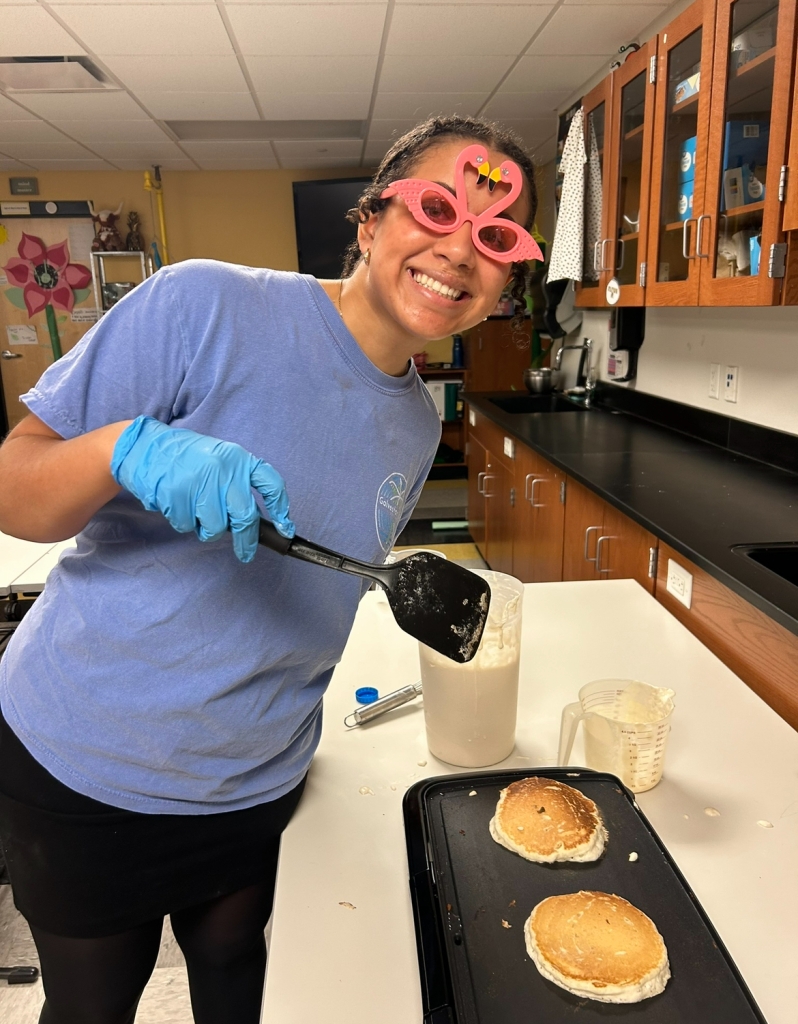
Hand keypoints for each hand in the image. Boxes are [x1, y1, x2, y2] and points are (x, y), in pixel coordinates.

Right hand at [111, 416, 293, 562]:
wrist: (145, 447)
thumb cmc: (186, 457)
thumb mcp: (220, 458)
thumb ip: (237, 483)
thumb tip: (254, 520)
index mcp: (238, 458)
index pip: (271, 485)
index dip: (281, 510)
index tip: (285, 529)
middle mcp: (223, 470)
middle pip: (245, 517)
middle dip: (247, 541)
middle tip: (246, 553)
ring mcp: (200, 483)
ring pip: (215, 527)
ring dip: (207, 529)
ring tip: (196, 511)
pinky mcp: (178, 496)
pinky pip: (189, 526)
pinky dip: (185, 522)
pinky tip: (178, 504)